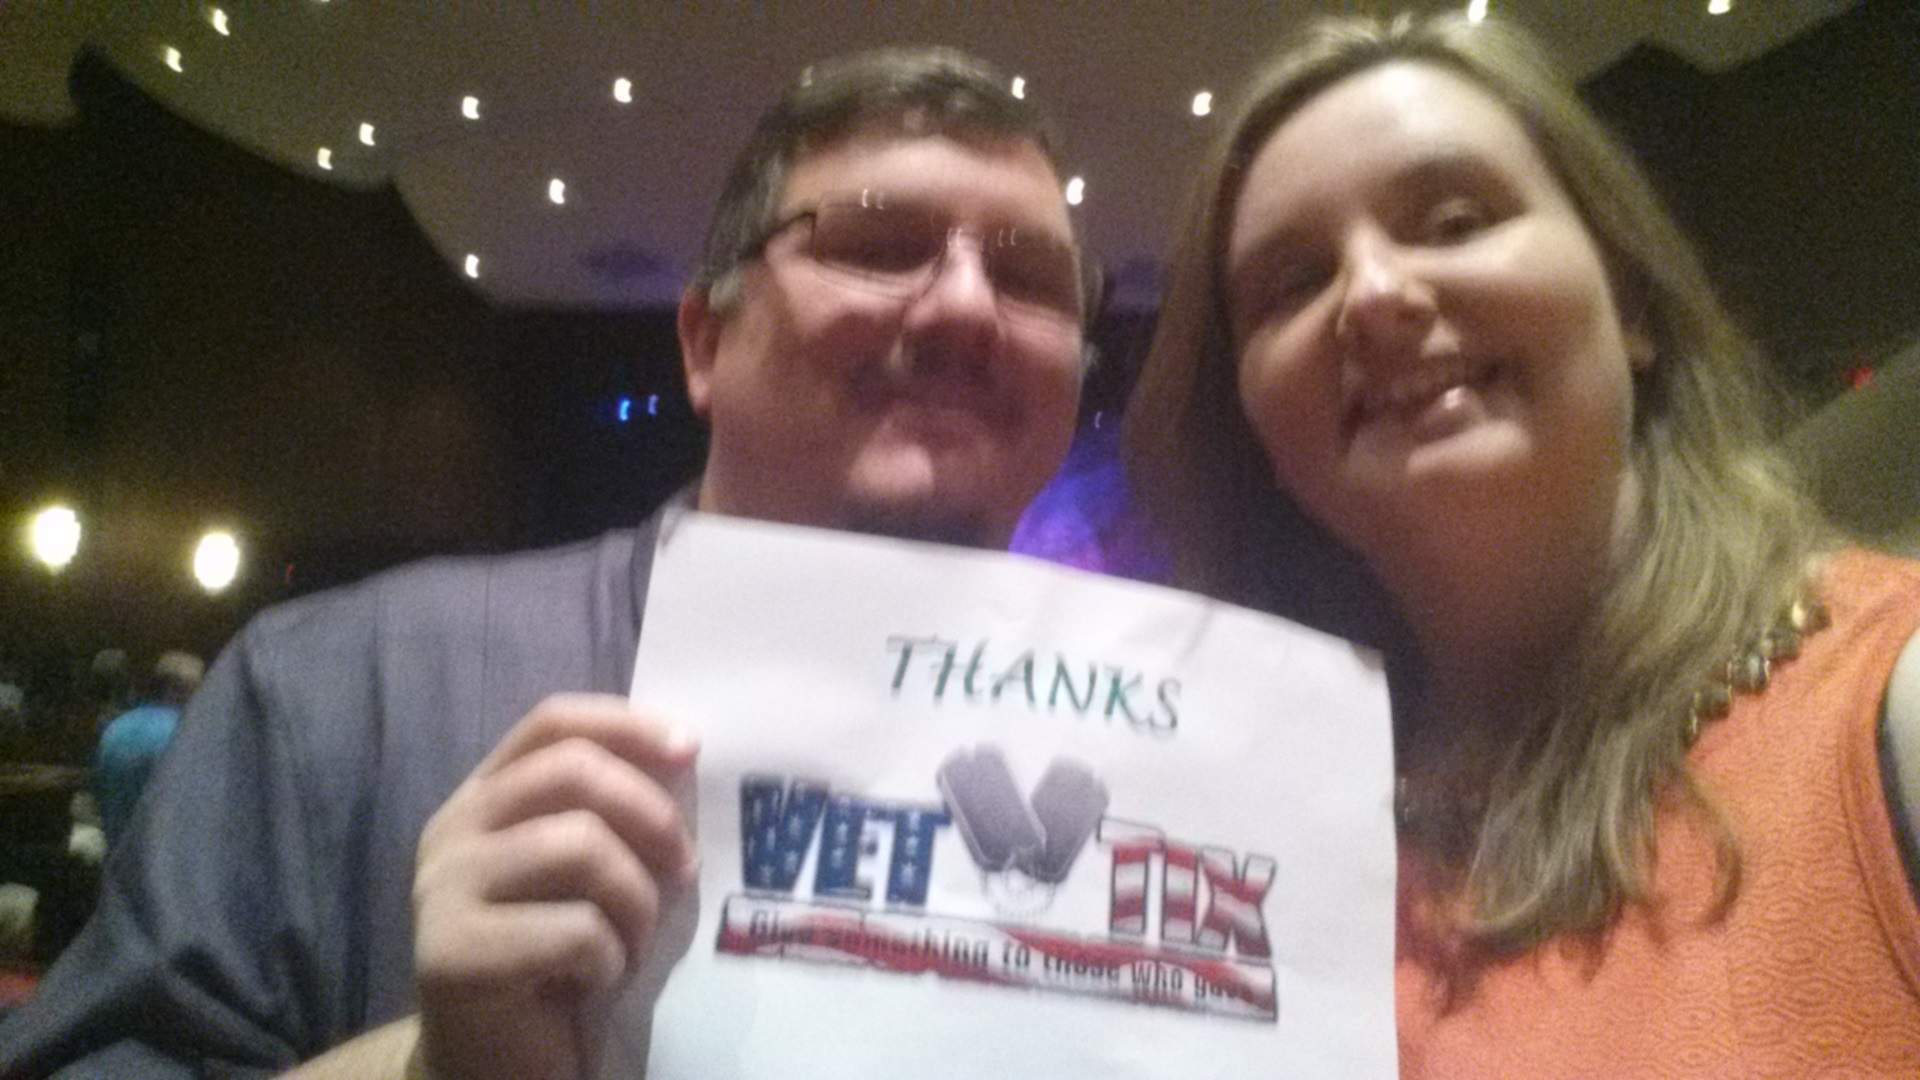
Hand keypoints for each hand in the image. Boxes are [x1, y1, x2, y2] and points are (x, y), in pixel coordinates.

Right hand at [412, 694, 697, 1079]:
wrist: (489, 1064)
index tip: (692, 749)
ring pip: (580, 845)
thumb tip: (685, 762)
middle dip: (650, 813)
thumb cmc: (553, 963)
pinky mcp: (452, 954)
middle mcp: (452, 830)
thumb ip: (610, 817)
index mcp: (483, 798)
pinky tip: (597, 979)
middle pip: (571, 771)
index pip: (551, 722)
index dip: (625, 724)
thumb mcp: (585, 875)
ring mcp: (443, 890)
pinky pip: (575, 929)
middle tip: (685, 867)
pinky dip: (610, 957)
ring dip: (636, 899)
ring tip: (633, 941)